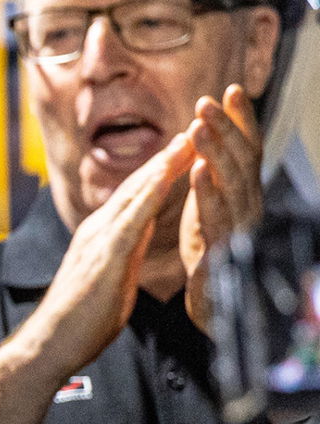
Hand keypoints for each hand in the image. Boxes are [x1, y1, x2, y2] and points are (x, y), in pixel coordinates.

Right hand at [19, 132, 195, 380]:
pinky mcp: (106, 254)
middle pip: (136, 187)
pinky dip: (154, 189)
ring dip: (164, 164)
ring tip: (189, 139)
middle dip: (166, 158)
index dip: (158, 174)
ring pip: (136, 192)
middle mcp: (97, 232)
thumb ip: (126, 256)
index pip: (134, 199)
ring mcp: (99, 240)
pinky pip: (135, 215)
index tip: (183, 153)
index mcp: (99, 240)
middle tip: (194, 129)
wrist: (50, 345)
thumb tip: (140, 240)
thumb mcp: (111, 283)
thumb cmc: (79, 325)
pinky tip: (170, 173)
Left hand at [182, 85, 262, 331]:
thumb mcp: (210, 213)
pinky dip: (208, 192)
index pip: (245, 151)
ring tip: (200, 124)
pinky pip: (217, 219)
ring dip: (216, 151)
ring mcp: (239, 230)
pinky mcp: (223, 253)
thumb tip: (211, 147)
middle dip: (227, 127)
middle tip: (208, 99)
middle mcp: (248, 208)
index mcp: (241, 197)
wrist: (212, 310)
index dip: (240, 121)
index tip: (229, 89)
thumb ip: (214, 182)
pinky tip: (198, 171)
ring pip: (232, 183)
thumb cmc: (209, 259)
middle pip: (242, 160)